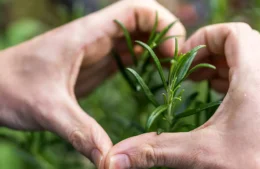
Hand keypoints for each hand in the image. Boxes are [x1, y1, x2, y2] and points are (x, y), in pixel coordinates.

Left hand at [0, 0, 184, 167]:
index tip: (173, 50)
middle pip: (143, 22)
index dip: (161, 22)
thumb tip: (109, 163)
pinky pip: (127, 56)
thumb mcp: (48, 110)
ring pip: (138, 39)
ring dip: (158, 51)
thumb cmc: (9, 88)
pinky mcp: (95, 65)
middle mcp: (96, 38)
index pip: (135, 10)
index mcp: (88, 35)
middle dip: (166, 38)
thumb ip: (82, 133)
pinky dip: (146, 63)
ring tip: (173, 75)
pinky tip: (153, 80)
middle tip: (177, 67)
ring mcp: (97, 51)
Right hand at [104, 23, 259, 168]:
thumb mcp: (203, 155)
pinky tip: (218, 104)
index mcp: (256, 81)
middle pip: (243, 45)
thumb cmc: (258, 168)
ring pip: (251, 63)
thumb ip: (157, 151)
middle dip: (211, 53)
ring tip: (201, 84)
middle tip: (190, 73)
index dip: (206, 38)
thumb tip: (116, 158)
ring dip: (222, 68)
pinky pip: (255, 82)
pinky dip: (233, 84)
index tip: (185, 61)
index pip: (236, 33)